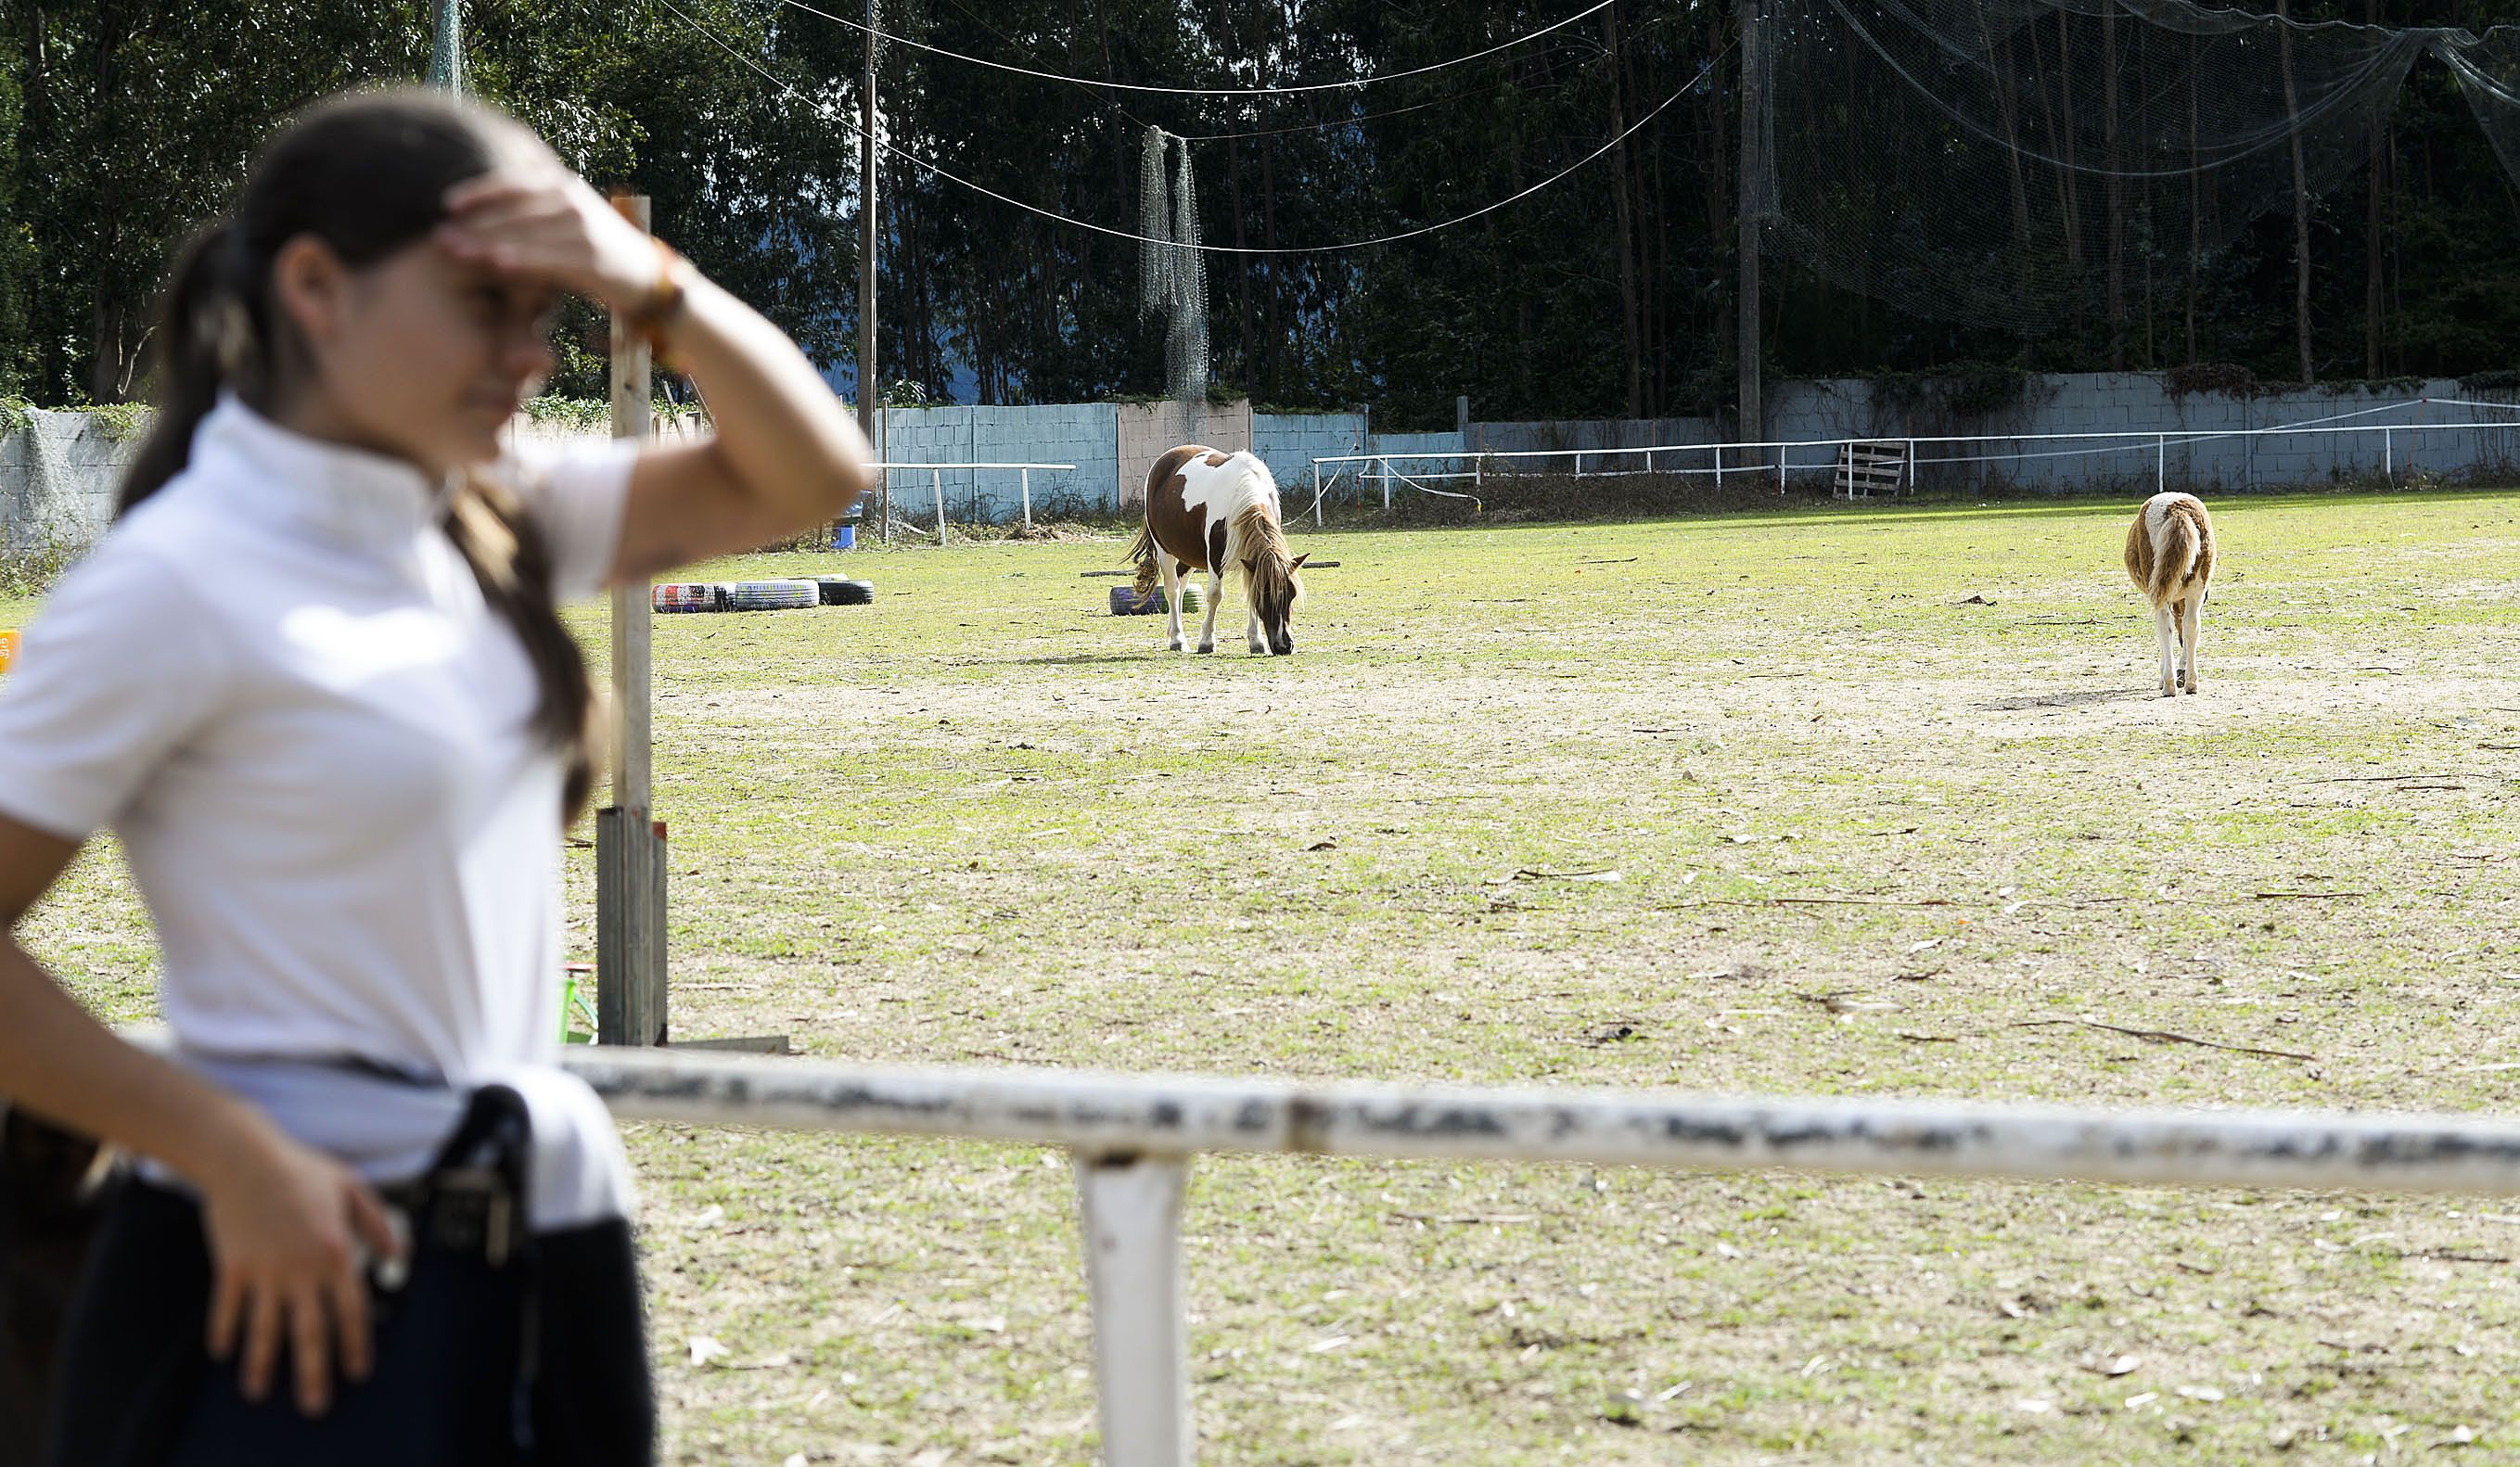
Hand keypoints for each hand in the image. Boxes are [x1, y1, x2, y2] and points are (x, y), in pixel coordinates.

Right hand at [198, 1124, 403, 1416]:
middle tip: (316, 1405)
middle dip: (314, 1372)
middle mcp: (300, 1269)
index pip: (351, 1311)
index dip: (356, 1344)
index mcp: (335, 1253)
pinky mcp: (232, 1266)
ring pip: (264, 1328)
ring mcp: (263, 1270)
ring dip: (262, 1363)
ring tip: (259, 1392)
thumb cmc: (302, 1169)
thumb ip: (377, 1224)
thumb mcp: (352, 1188)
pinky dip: (225, 1331)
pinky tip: (225, 1353)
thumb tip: (397, 1256)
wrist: (245, 1156)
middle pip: (309, 1332)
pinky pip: (227, 1308)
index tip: (358, 1371)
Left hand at [435, 167, 662, 312]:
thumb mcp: (565, 212)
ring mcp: (583, 229)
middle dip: (473, 222)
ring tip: (456, 252)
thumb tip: (488, 188)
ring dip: (487, 242)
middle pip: (514, 208)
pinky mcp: (592, 259)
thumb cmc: (593, 245)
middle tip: (438, 235)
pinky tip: (498, 265)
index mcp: (561, 184)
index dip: (479, 191)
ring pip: (526, 233)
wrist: (644, 273)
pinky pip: (550, 259)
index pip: (514, 181)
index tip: (446, 204)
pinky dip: (523, 260)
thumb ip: (533, 198)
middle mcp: (572, 200)